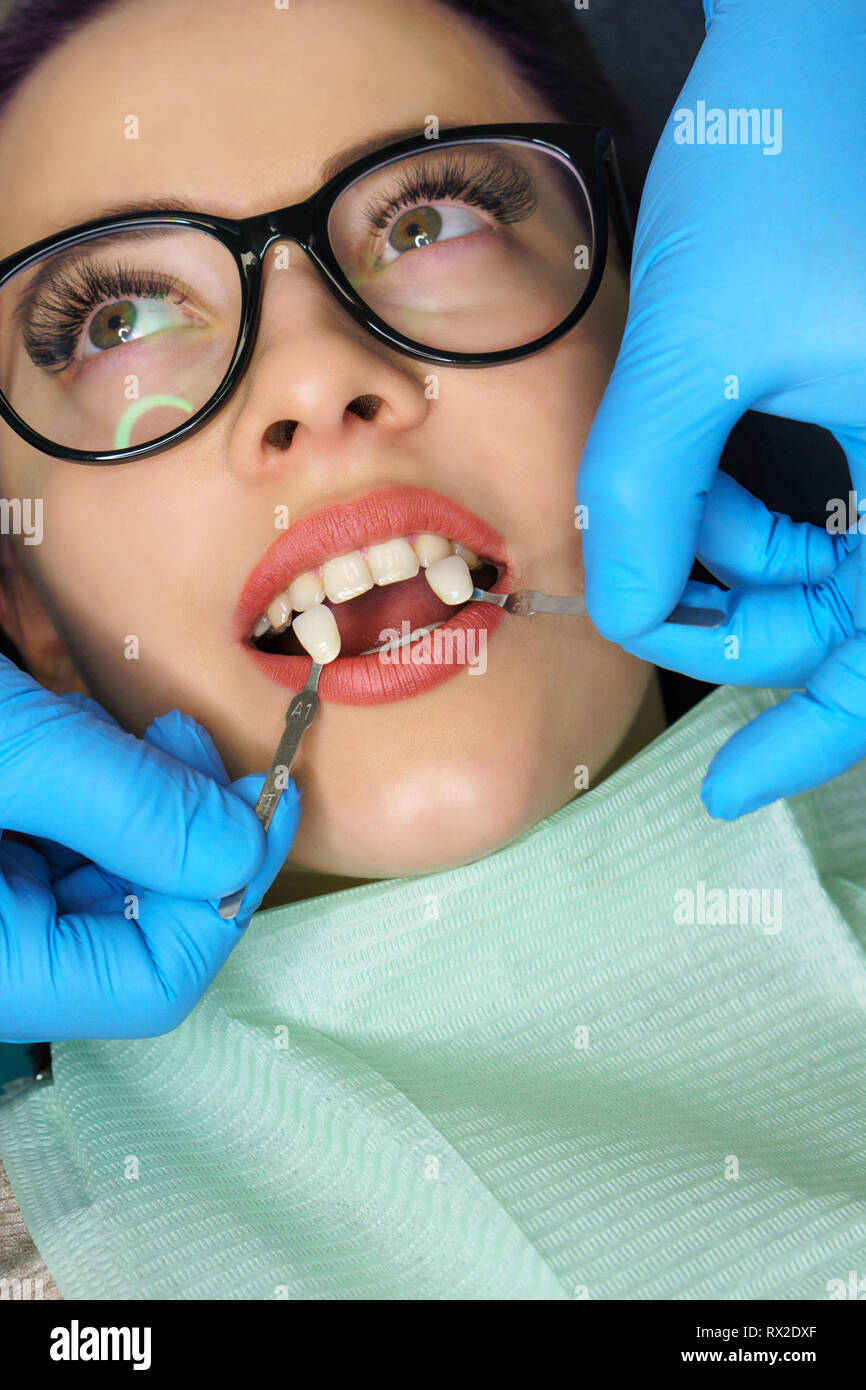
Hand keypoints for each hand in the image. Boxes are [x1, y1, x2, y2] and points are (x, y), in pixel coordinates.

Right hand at [0, 655, 299, 1040]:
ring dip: (147, 797)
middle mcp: (0, 953)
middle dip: (190, 830)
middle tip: (202, 741)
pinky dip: (95, 785)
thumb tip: (240, 849)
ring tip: (144, 727)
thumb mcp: (11, 753)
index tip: (268, 805)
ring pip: (107, 873)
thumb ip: (126, 805)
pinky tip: (81, 730)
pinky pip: (64, 839)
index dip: (228, 898)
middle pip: (138, 922)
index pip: (154, 981)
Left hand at [577, 0, 865, 814]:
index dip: (811, 738)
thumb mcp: (697, 353)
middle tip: (658, 613)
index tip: (726, 788)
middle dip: (751, 630)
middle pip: (860, 621)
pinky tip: (699, 488)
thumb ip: (649, 497)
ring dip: (743, 564)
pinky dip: (760, 518)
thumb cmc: (789, 159)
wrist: (826, 33)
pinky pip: (838, 505)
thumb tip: (628, 608)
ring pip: (841, 566)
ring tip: (671, 507)